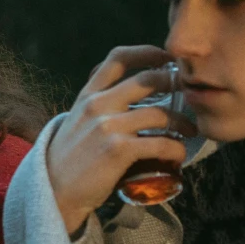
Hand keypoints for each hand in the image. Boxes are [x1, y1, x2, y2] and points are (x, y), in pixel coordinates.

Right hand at [46, 44, 191, 235]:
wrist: (54, 191)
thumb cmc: (71, 159)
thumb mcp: (78, 121)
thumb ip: (100, 106)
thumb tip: (133, 99)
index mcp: (88, 95)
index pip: (119, 58)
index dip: (148, 53)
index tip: (167, 59)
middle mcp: (98, 105)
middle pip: (148, 80)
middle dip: (176, 85)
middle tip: (188, 96)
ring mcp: (108, 126)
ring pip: (160, 114)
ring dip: (182, 122)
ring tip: (190, 130)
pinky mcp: (118, 150)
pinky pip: (160, 143)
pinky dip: (176, 149)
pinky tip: (179, 154)